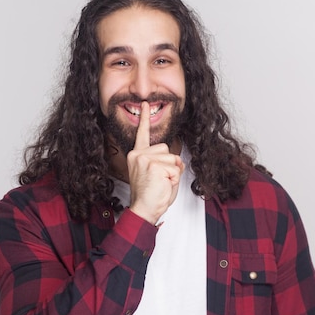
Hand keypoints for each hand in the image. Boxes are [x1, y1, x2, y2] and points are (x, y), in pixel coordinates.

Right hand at [127, 102, 183, 224]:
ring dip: (172, 173)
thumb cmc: (150, 195)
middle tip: (159, 180)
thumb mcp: (157, 174)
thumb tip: (177, 158)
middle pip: (166, 149)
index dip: (144, 118)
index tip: (146, 104)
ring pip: (173, 158)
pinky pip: (175, 168)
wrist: (144, 209)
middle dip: (169, 164)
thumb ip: (164, 162)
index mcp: (137, 155)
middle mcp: (138, 154)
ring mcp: (145, 159)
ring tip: (160, 183)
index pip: (142, 134)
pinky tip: (162, 184)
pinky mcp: (153, 165)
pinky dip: (173, 178)